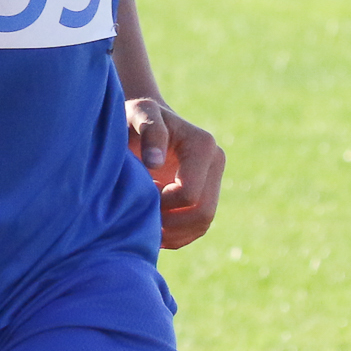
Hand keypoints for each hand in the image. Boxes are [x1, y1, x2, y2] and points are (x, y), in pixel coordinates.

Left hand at [127, 96, 224, 248]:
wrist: (141, 122)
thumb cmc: (134, 117)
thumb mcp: (137, 114)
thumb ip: (149, 131)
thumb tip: (155, 163)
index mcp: (203, 146)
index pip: (189, 194)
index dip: (161, 204)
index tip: (138, 194)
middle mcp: (216, 163)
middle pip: (202, 214)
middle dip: (169, 222)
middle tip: (140, 212)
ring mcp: (214, 181)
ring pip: (201, 225)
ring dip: (171, 231)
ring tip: (145, 216)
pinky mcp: (207, 195)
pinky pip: (197, 229)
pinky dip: (175, 235)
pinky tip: (152, 224)